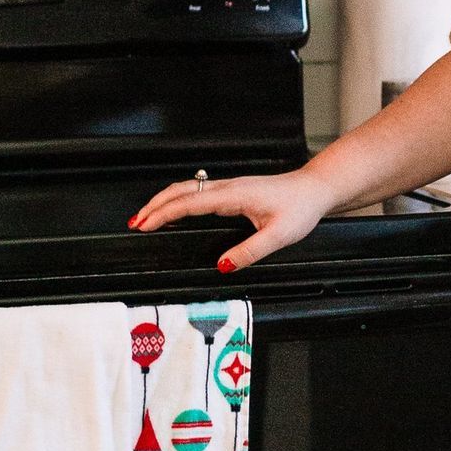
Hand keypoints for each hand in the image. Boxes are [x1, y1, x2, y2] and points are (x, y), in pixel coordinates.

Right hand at [127, 166, 334, 272]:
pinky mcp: (233, 189)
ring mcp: (230, 186)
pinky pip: (197, 191)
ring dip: (164, 200)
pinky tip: (174, 208)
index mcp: (235, 195)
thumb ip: (250, 252)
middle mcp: (228, 187)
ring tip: (145, 216)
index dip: (164, 213)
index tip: (145, 224)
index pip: (190, 202)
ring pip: (187, 188)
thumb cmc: (300, 208)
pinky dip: (179, 199)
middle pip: (181, 190)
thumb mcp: (279, 236)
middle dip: (155, 205)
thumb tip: (222, 265)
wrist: (315, 189)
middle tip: (135, 222)